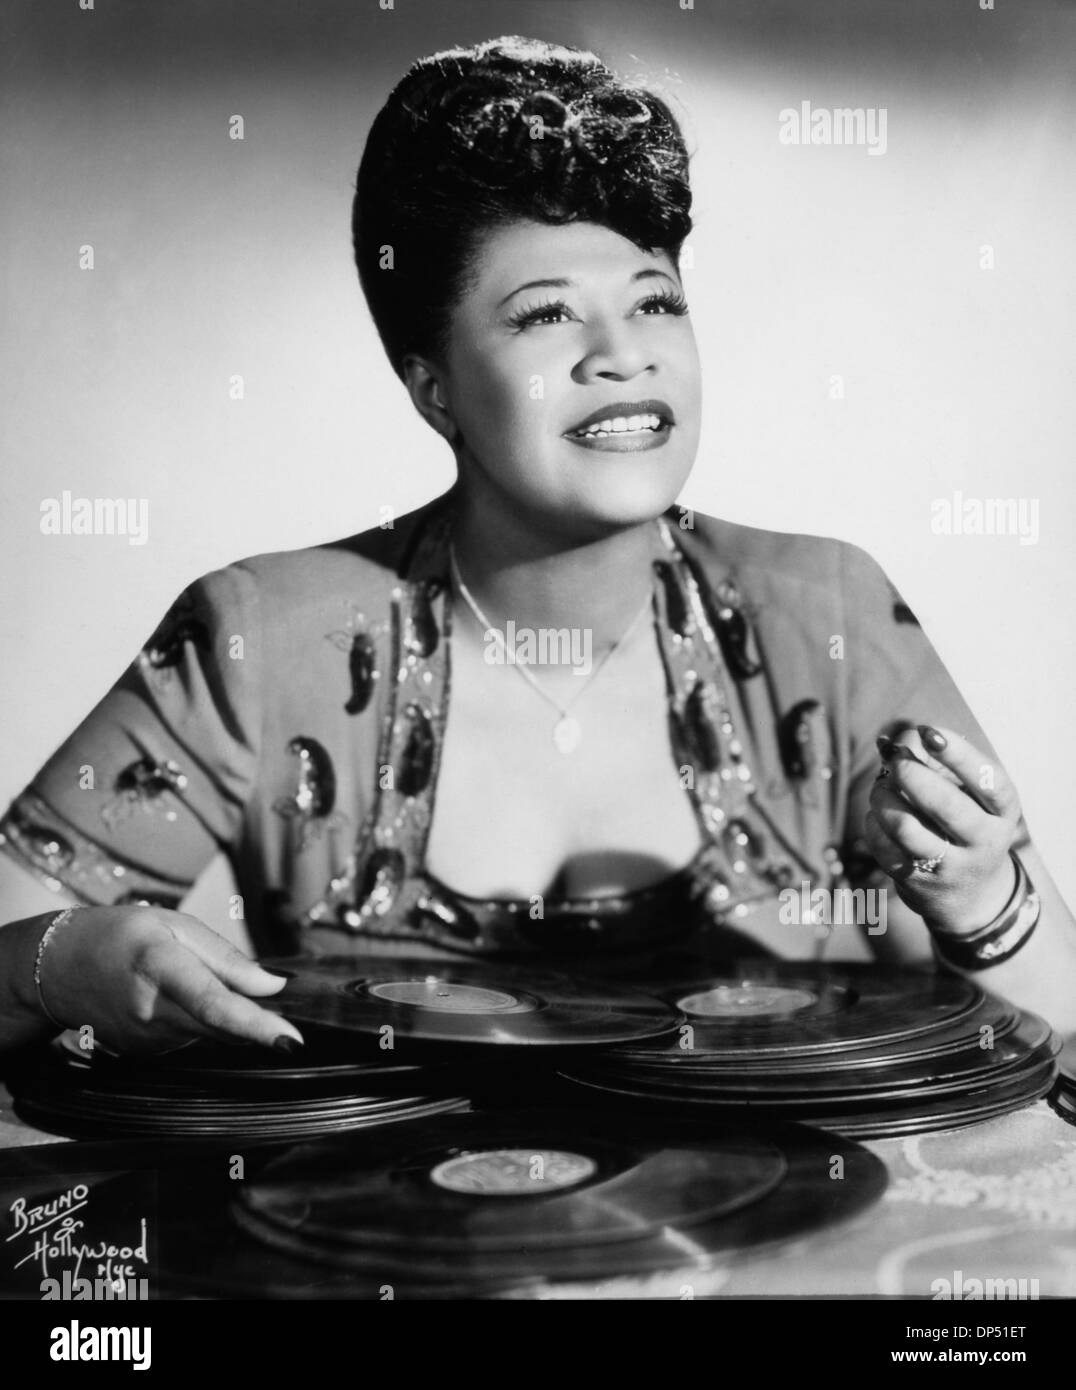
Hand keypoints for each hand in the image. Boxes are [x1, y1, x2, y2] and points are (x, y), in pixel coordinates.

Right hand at [37, 905, 303, 1053]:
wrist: (57, 969)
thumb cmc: (120, 936)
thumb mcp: (175, 926)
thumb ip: (227, 958)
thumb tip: (274, 984)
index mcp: (160, 969)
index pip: (215, 1005)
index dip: (256, 1025)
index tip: (290, 1041)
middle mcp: (152, 1014)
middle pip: (222, 1028)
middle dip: (258, 1023)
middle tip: (279, 1010)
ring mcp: (148, 1041)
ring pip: (213, 1034)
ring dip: (228, 1016)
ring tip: (198, 980)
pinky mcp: (147, 1054)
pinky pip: (194, 1039)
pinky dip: (204, 1022)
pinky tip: (181, 999)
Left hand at [864, 724, 1020, 935]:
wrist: (968, 892)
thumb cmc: (961, 821)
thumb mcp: (961, 789)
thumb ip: (929, 758)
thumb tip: (887, 743)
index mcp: (1002, 812)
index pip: (989, 782)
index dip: (959, 754)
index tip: (929, 731)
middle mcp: (983, 842)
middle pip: (945, 805)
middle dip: (911, 773)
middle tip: (895, 759)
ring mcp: (949, 867)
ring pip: (905, 827)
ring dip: (883, 796)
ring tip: (881, 787)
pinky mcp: (916, 883)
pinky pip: (882, 845)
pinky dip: (873, 821)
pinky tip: (879, 815)